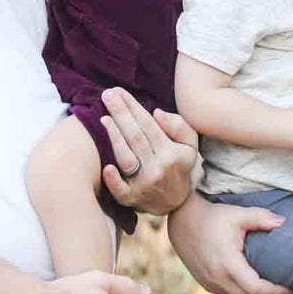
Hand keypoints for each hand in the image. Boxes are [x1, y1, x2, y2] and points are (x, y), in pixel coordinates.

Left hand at [99, 89, 196, 214]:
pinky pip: (120, 190)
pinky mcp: (130, 199)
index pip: (148, 124)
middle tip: (106, 94)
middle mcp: (158, 168)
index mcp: (170, 153)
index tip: (119, 91)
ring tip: (103, 117)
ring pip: (126, 158)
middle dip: (120, 113)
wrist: (176, 202)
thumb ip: (179, 126)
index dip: (133, 106)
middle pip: (135, 136)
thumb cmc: (179, 164)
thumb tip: (157, 113)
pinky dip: (113, 180)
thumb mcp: (189, 145)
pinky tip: (106, 166)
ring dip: (114, 137)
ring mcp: (143, 185)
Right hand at [166, 194, 292, 293]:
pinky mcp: (207, 284)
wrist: (182, 221)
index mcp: (227, 263)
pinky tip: (256, 287)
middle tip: (288, 291)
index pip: (256, 289)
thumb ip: (261, 218)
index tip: (291, 289)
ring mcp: (211, 284)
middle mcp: (218, 278)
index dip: (276, 292)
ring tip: (275, 291)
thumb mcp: (237, 214)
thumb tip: (284, 222)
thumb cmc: (212, 217)